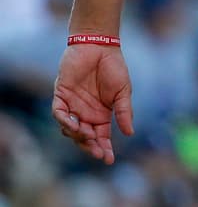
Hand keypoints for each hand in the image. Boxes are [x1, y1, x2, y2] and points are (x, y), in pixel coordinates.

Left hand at [51, 44, 133, 163]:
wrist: (99, 46)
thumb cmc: (114, 67)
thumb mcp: (123, 92)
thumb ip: (124, 112)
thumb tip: (130, 133)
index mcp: (101, 114)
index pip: (101, 137)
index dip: (105, 149)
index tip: (109, 160)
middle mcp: (85, 113)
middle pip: (84, 137)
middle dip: (90, 147)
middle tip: (98, 152)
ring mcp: (72, 105)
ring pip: (69, 129)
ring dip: (78, 135)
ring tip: (88, 135)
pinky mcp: (61, 95)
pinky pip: (59, 114)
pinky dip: (64, 121)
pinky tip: (74, 125)